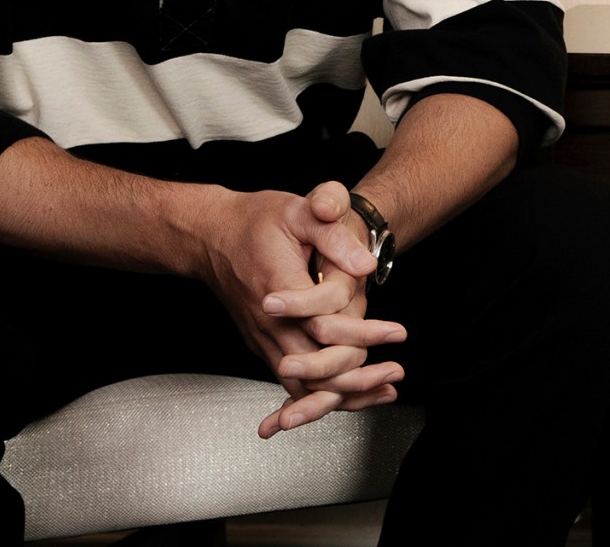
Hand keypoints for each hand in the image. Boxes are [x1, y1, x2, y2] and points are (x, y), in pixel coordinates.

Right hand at [182, 180, 403, 435]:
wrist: (211, 236)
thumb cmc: (255, 221)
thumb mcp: (298, 212)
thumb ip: (333, 235)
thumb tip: (366, 265)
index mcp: (281, 290)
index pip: (325, 327)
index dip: (364, 334)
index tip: (398, 332)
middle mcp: (269, 324)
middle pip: (314, 371)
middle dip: (359, 378)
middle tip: (396, 373)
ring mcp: (263, 338)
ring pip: (301, 386)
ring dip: (344, 393)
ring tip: (385, 390)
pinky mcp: (262, 344)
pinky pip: (291, 382)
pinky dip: (320, 395)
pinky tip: (350, 396)